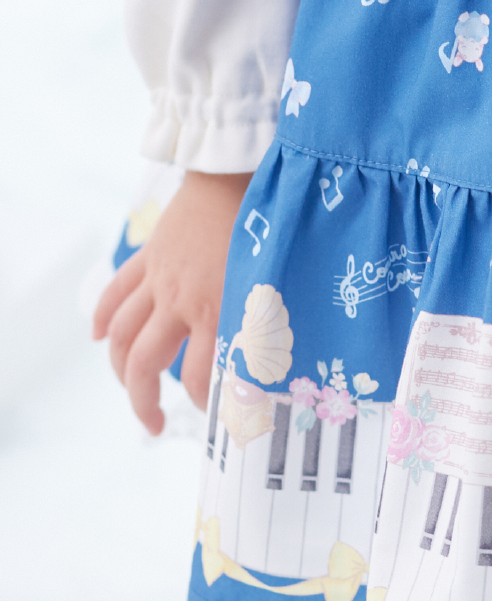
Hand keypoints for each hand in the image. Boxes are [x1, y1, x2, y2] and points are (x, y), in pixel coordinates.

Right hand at [92, 171, 250, 434]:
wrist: (235, 175)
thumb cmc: (268, 228)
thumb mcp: (276, 283)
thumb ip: (270, 323)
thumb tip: (283, 366)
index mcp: (218, 310)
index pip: (203, 377)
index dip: (208, 404)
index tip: (219, 416)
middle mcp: (180, 301)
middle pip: (145, 364)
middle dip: (144, 402)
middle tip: (153, 426)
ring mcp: (158, 280)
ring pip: (122, 335)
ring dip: (119, 368)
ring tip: (130, 389)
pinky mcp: (148, 258)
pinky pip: (115, 293)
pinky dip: (103, 317)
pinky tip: (101, 338)